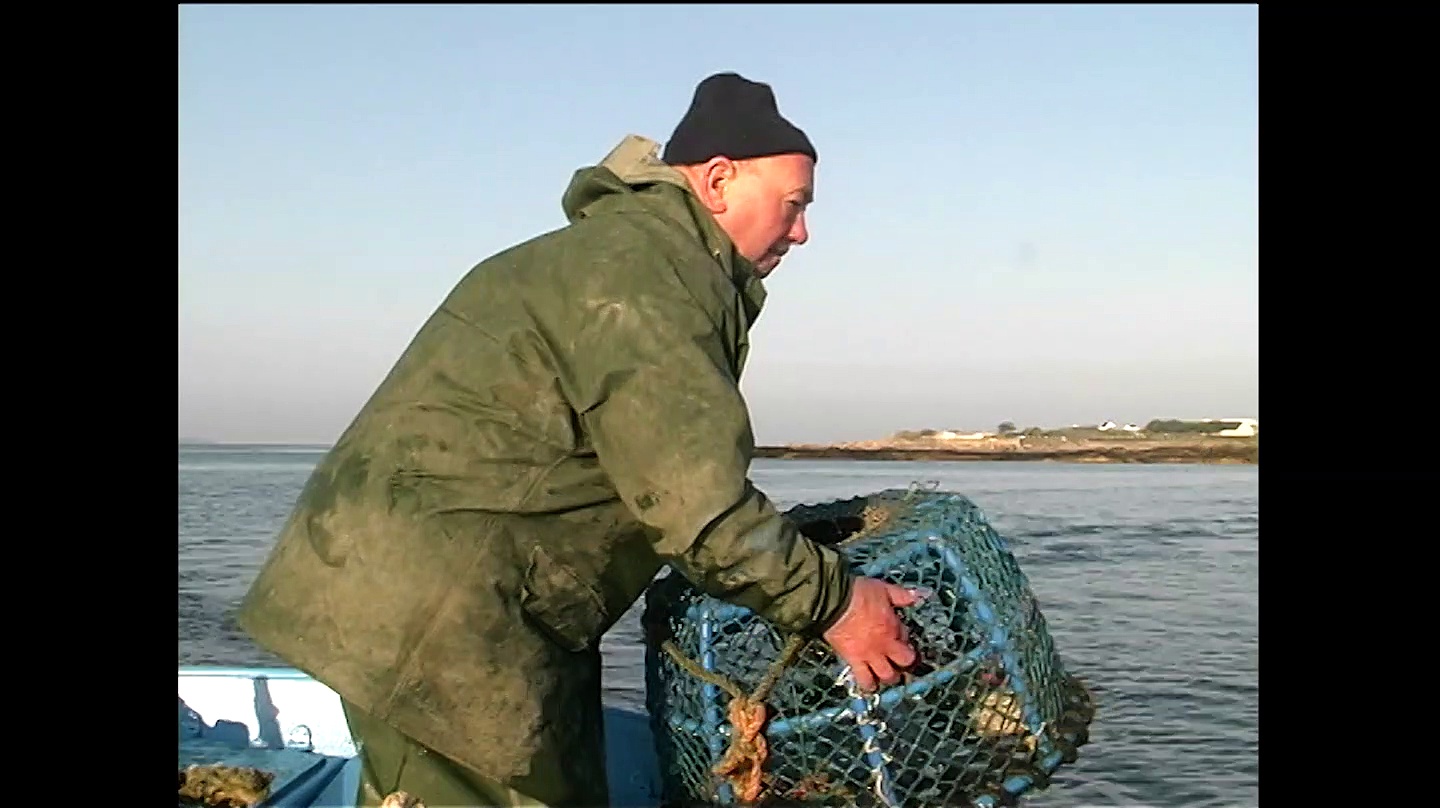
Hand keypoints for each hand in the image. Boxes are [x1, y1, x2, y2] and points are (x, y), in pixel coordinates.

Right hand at [821, 576, 924, 691]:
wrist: (833, 603)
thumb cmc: (857, 594)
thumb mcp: (883, 589)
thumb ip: (901, 595)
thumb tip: (919, 595)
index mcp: (893, 627)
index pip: (906, 638)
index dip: (905, 639)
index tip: (899, 636)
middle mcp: (885, 645)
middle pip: (903, 663)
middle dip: (903, 663)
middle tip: (898, 662)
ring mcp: (870, 655)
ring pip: (886, 676)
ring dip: (888, 677)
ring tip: (884, 675)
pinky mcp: (853, 661)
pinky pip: (863, 680)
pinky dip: (867, 685)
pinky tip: (868, 685)